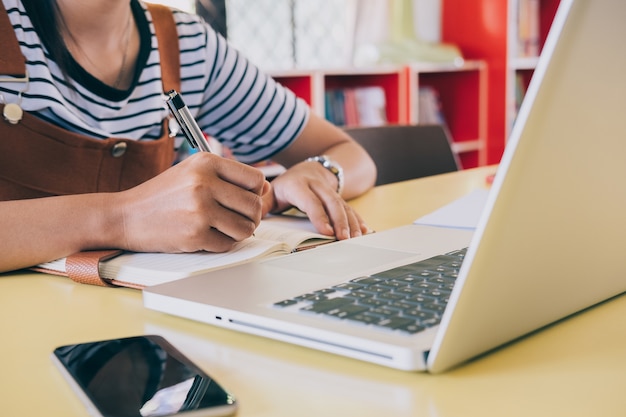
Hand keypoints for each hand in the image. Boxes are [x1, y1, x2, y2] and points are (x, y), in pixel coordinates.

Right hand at [114, 153, 266, 252]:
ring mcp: (200, 210)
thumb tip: (265, 189)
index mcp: (206, 162)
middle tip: (235, 218)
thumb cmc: (162, 195)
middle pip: (255, 205)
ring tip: (221, 227)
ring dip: (238, 232)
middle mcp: (204, 183)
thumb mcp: (193, 173)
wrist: (125, 216)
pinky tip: (205, 236)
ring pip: (246, 227)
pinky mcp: (195, 234)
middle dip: (250, 216)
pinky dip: (221, 244)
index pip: (256, 178)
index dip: (255, 192)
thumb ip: (228, 178)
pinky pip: (227, 244)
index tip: (243, 199)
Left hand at [263, 161, 368, 239]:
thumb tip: (251, 220)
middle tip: (343, 238)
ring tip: (355, 238)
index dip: (319, 216)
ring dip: (351, 222)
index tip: (326, 231)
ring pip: (343, 205)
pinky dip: (358, 220)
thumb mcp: (272, 190)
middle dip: (339, 220)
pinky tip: (364, 231)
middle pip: (331, 202)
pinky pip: (351, 207)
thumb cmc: (289, 185)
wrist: (311, 169)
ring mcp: (330, 191)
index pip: (310, 201)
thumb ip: (262, 203)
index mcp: (298, 184)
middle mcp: (317, 186)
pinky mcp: (340, 197)